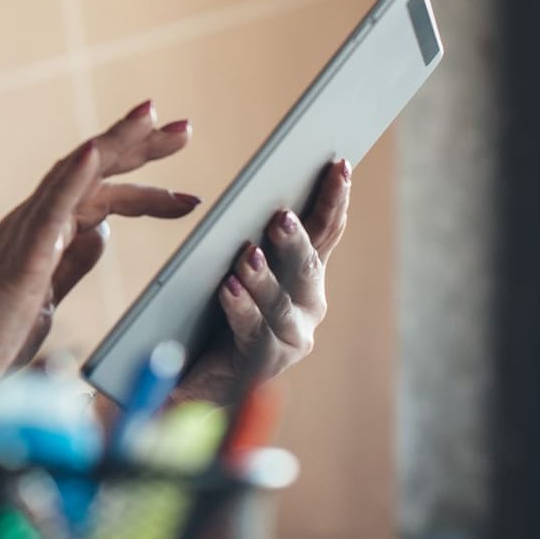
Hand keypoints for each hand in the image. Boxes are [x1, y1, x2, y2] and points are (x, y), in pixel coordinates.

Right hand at [0, 100, 199, 386]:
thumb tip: (101, 234)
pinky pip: (50, 208)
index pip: (99, 198)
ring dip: (113, 143)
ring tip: (151, 119)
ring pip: (73, 175)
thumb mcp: (47, 298)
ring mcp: (24, 234)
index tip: (186, 196)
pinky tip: (95, 151)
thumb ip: (72, 263)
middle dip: (138, 147)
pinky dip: (74, 175)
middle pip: (90, 172)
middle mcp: (32, 223)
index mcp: (43, 236)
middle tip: (184, 130)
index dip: (144, 191)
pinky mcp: (21, 257)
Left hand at [179, 158, 351, 401]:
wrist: (201, 374)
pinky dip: (241, 308)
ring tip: (247, 255)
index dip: (334, 198)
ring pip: (282, 303)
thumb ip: (257, 235)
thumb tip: (264, 193)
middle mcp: (308, 304)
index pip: (325, 230)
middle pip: (307, 266)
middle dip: (296, 240)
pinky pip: (252, 331)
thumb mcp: (241, 265)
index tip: (338, 164)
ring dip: (265, 277)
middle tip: (281, 217)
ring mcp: (291, 337)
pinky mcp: (264, 363)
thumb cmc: (223, 308)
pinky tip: (228, 288)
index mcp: (306, 274)